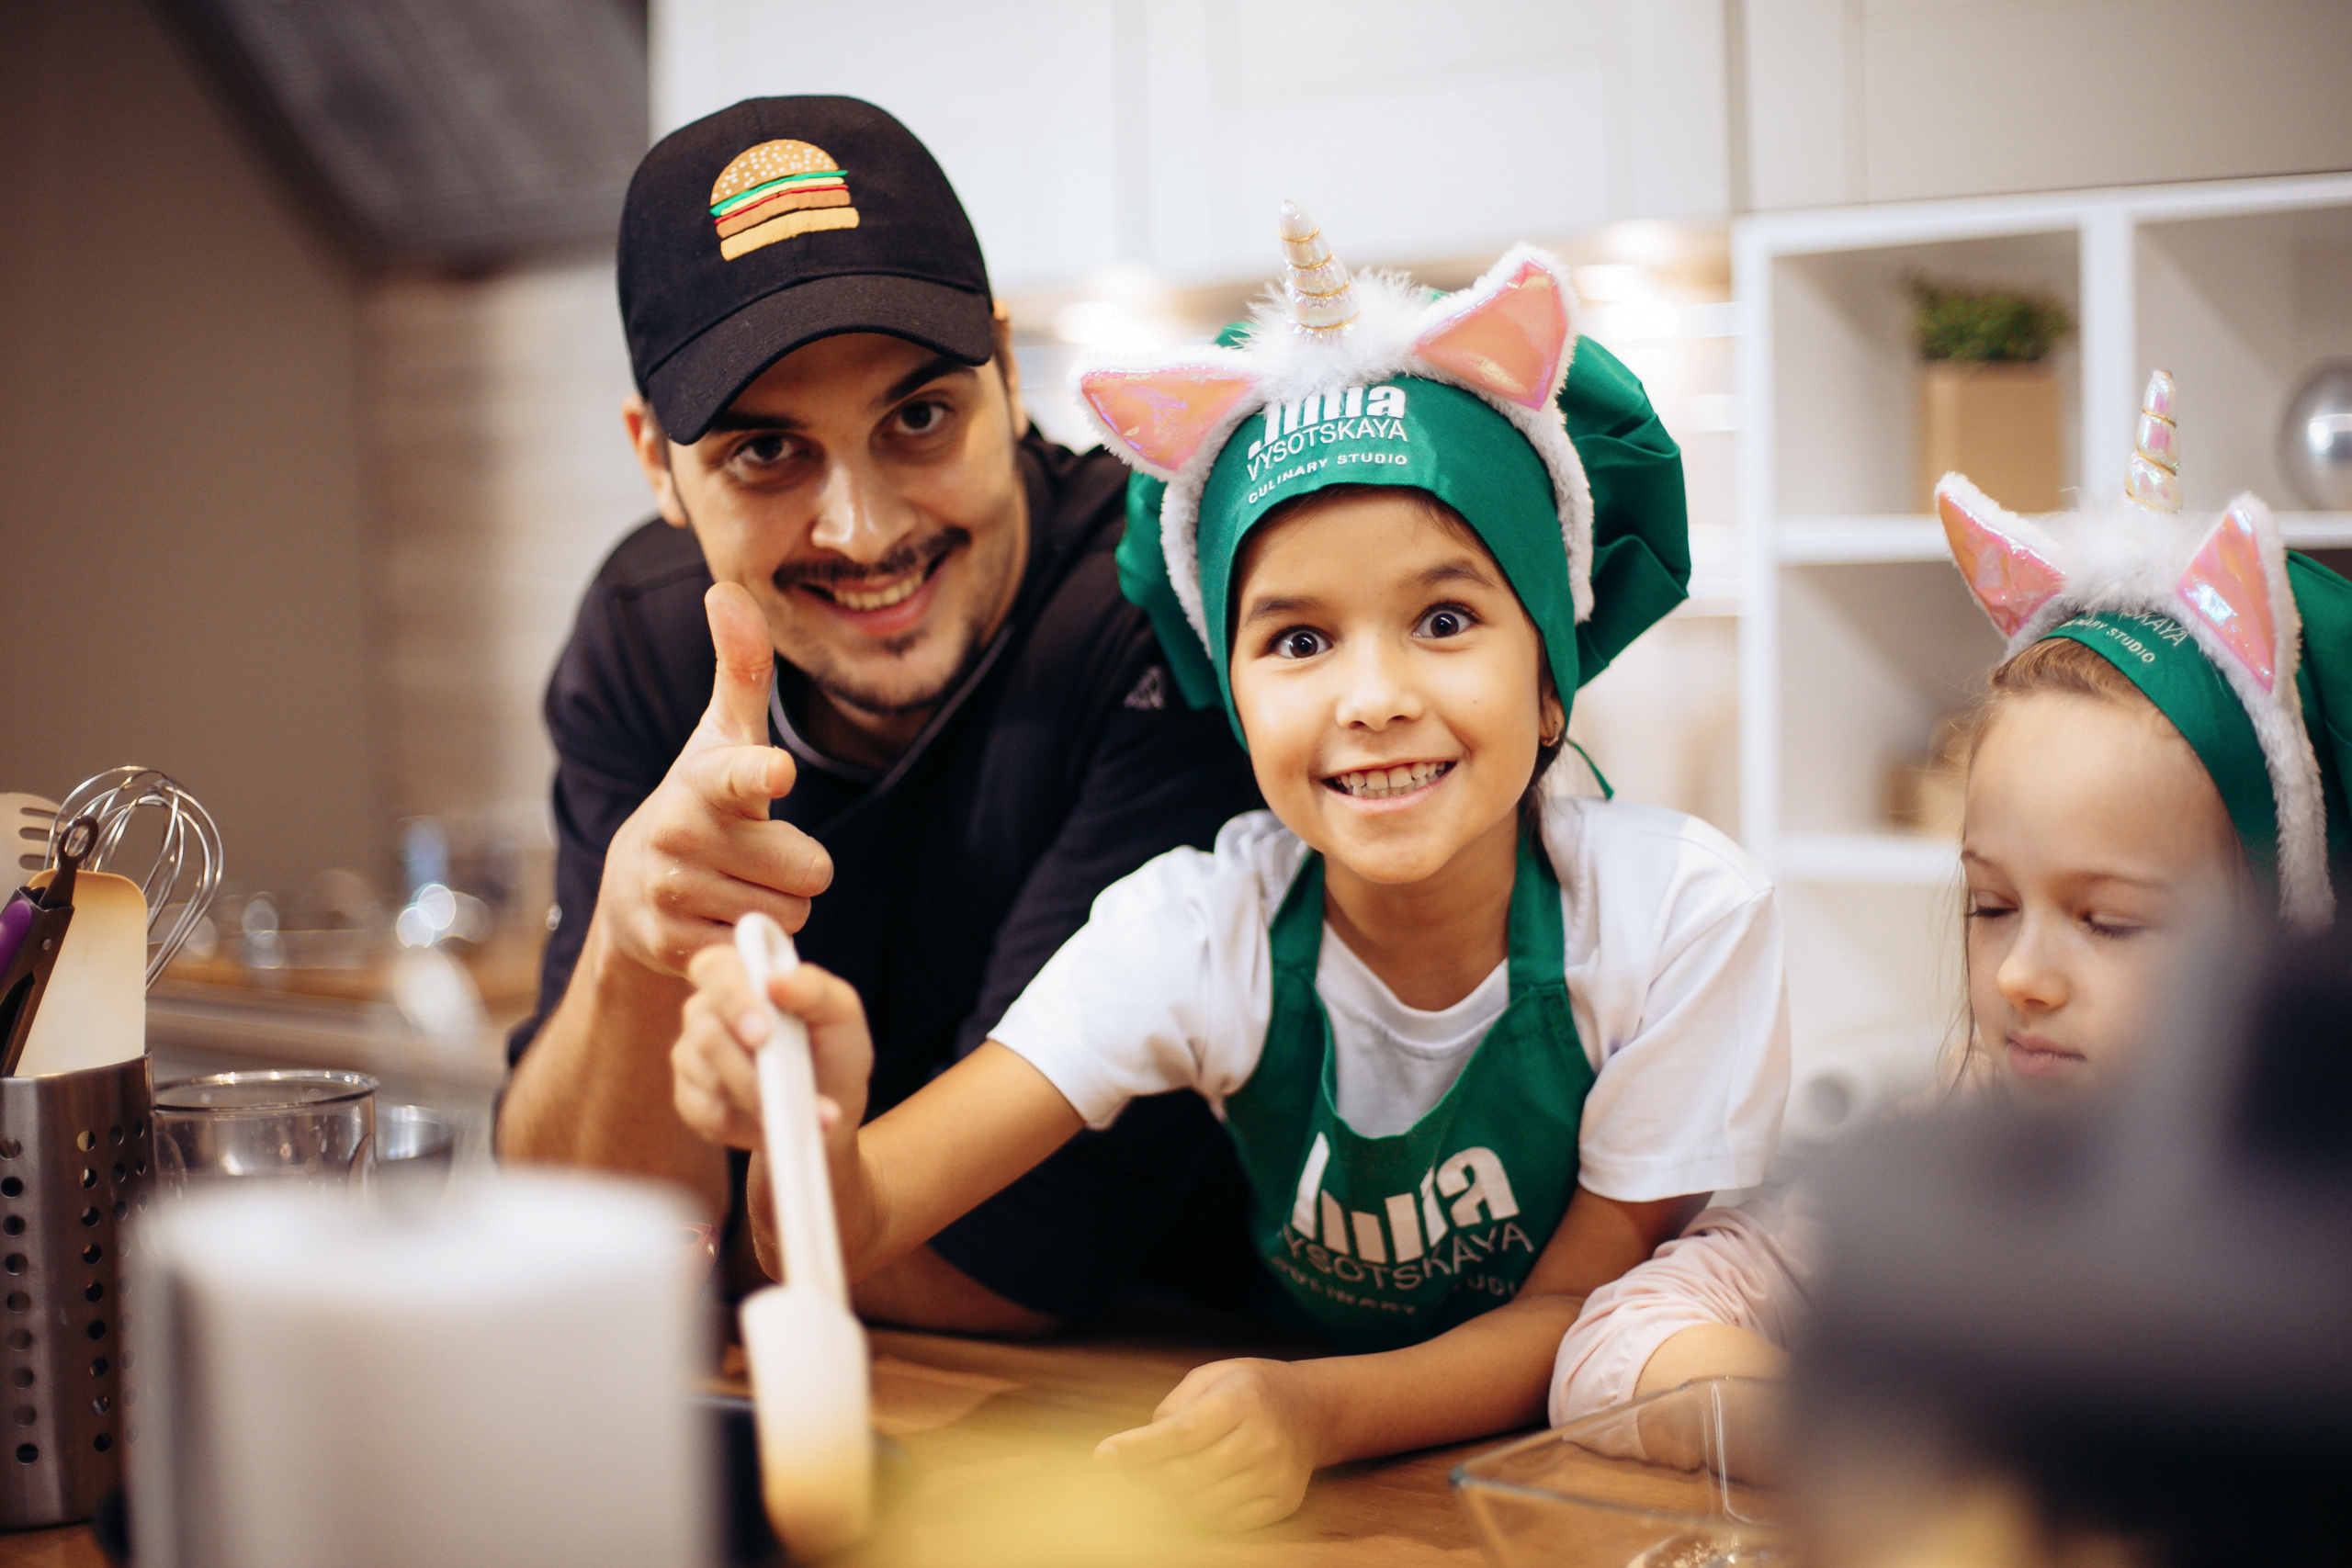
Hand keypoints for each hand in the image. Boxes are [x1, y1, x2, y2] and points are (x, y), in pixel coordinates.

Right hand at [595, 583, 833, 977]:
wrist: (635, 888)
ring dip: (779, 902)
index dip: (759, 774)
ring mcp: (675, 895)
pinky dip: (754, 937)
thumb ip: (741, 668)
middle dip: (798, 867)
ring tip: (740, 883)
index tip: (776, 772)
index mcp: (703, 784)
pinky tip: (722, 917)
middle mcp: (682, 836)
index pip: (737, 776)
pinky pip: (763, 946)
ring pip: (792, 912)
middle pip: (811, 869)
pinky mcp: (677, 946)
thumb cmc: (702, 800)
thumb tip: (729, 590)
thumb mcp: (723, 738)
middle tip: (761, 855)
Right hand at [674, 944, 873, 1158]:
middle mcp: (706, 1012)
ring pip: (706, 1077)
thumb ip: (813, 988)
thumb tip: (775, 980)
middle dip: (745, 1064)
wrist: (830, 1103)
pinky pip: (704, 1112)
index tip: (763, 1032)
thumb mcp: (840, 1012)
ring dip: (756, 1097)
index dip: (732, 998)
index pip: (714, 969)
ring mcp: (693, 1057)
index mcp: (739, 976)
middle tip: (781, 1084)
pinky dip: (746, 1122)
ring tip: (799, 1108)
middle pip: (704, 1030)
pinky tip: (774, 1124)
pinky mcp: (692, 1100)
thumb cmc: (833, 1045)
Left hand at [1094, 1358, 1332, 1531]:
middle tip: (1125, 1474)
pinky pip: (1228, 1521)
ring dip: (1168, 1500)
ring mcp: (1276, 1474)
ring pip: (1203, 1504)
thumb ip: (1174, 1407)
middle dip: (1146, 1478)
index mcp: (1241, 1399)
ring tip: (1153, 1485)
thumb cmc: (1248, 1389)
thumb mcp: (1211, 1377)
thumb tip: (1138, 1447)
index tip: (1103, 1456)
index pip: (1181, 1433)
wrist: (1311, 1409)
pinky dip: (1199, 1514)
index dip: (1139, 1448)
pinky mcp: (1282, 1501)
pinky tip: (1188, 1496)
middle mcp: (1263, 1438)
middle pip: (1187, 1474)